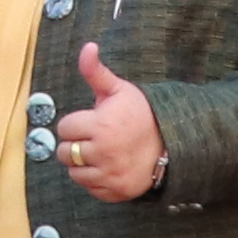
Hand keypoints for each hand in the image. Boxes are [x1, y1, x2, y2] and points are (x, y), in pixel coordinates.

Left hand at [53, 47, 164, 202]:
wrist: (173, 143)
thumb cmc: (141, 114)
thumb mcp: (119, 90)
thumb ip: (96, 72)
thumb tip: (87, 47)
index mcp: (100, 125)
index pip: (65, 128)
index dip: (76, 124)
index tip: (91, 122)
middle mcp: (102, 152)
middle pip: (65, 153)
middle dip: (75, 144)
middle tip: (93, 138)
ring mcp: (108, 174)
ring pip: (74, 172)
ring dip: (82, 164)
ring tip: (99, 153)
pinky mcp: (114, 191)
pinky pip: (89, 188)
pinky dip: (94, 180)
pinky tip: (106, 167)